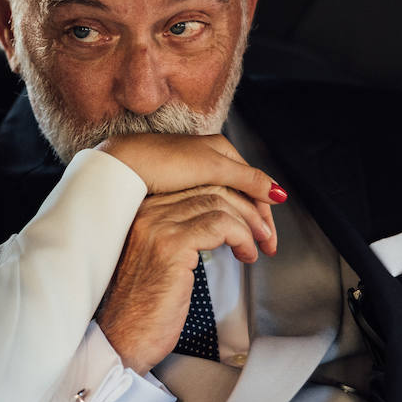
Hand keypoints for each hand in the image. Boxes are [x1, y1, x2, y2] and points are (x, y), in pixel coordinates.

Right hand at [94, 134, 285, 374]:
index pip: (195, 183)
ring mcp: (157, 226)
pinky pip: (221, 225)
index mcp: (140, 210)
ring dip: (249, 223)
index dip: (231, 198)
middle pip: (209, 186)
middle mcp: (145, 211)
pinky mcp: (171, 246)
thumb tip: (220, 222)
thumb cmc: (140, 309)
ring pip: (218, 202)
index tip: (250, 218)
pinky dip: (242, 237)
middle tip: (264, 231)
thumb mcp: (159, 261)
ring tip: (258, 245)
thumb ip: (179, 234)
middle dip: (246, 207)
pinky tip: (246, 255)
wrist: (120, 339)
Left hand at [97, 132, 282, 253]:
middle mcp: (210, 159)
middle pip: (242, 197)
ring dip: (239, 225)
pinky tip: (219, 238)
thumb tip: (278, 193)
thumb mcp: (212, 169)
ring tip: (245, 248)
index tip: (270, 243)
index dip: (265, 216)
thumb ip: (247, 180)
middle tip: (263, 250)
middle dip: (256, 223)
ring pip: (226, 204)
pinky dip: (219, 223)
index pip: (255, 187)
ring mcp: (194, 174)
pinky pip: (208, 208)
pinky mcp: (178, 187)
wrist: (123, 165)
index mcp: (222, 151)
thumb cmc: (164, 161)